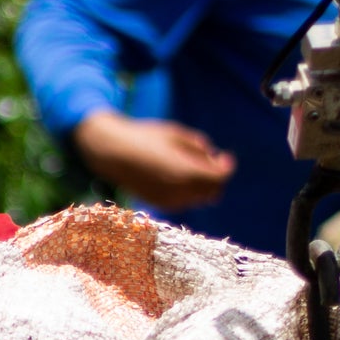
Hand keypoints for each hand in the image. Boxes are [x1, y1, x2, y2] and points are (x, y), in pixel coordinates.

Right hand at [73, 110, 234, 211]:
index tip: (225, 157)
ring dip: (201, 184)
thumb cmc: (146, 138)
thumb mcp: (177, 134)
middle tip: (211, 161)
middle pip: (212, 191)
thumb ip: (200, 147)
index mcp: (187, 173)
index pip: (219, 178)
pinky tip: (176, 175)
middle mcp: (180, 192)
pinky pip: (183, 200)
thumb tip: (215, 159)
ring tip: (189, 164)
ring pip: (198, 198)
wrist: (113, 153)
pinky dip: (187, 190)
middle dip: (215, 177)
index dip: (226, 167)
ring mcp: (169, 201)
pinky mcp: (160, 204)